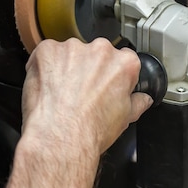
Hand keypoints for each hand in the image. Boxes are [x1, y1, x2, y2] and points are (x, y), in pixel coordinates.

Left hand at [21, 37, 151, 165]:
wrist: (60, 138)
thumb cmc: (90, 130)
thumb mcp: (125, 119)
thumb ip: (137, 102)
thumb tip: (142, 99)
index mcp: (124, 64)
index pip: (123, 59)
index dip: (112, 74)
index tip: (105, 85)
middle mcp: (100, 51)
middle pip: (95, 54)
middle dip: (88, 69)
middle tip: (80, 92)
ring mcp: (73, 49)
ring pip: (70, 53)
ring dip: (66, 68)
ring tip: (62, 94)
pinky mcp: (47, 51)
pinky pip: (46, 54)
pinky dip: (45, 68)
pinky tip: (47, 88)